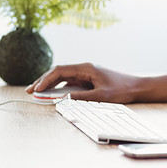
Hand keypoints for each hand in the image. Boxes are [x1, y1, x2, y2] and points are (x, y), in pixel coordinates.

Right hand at [25, 63, 140, 102]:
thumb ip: (82, 97)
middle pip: (58, 72)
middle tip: (29, 91)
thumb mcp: (102, 95)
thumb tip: (64, 99)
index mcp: (86, 68)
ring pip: (62, 77)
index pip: (60, 70)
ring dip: (49, 84)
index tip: (36, 89)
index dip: (46, 80)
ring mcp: (86, 74)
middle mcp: (84, 68)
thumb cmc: (122, 89)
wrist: (137, 87)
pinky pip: (69, 82)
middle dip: (43, 81)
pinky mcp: (88, 80)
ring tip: (36, 93)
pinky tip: (51, 94)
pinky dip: (59, 87)